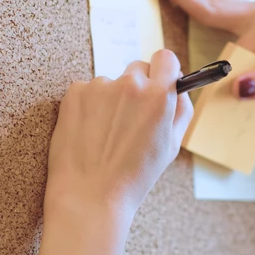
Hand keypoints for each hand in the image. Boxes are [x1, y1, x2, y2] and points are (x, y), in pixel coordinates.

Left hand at [45, 49, 192, 217]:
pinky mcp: (75, 93)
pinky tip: (88, 133)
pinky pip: (87, 91)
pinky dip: (88, 107)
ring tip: (106, 135)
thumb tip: (179, 88)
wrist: (90, 195)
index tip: (160, 81)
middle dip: (137, 87)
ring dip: (110, 100)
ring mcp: (99, 86)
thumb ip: (180, 111)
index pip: (166, 58)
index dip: (164, 70)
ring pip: (110, 84)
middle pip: (138, 68)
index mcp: (159, 96)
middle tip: (130, 118)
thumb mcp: (172, 146)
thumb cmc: (134, 176)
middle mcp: (130, 84)